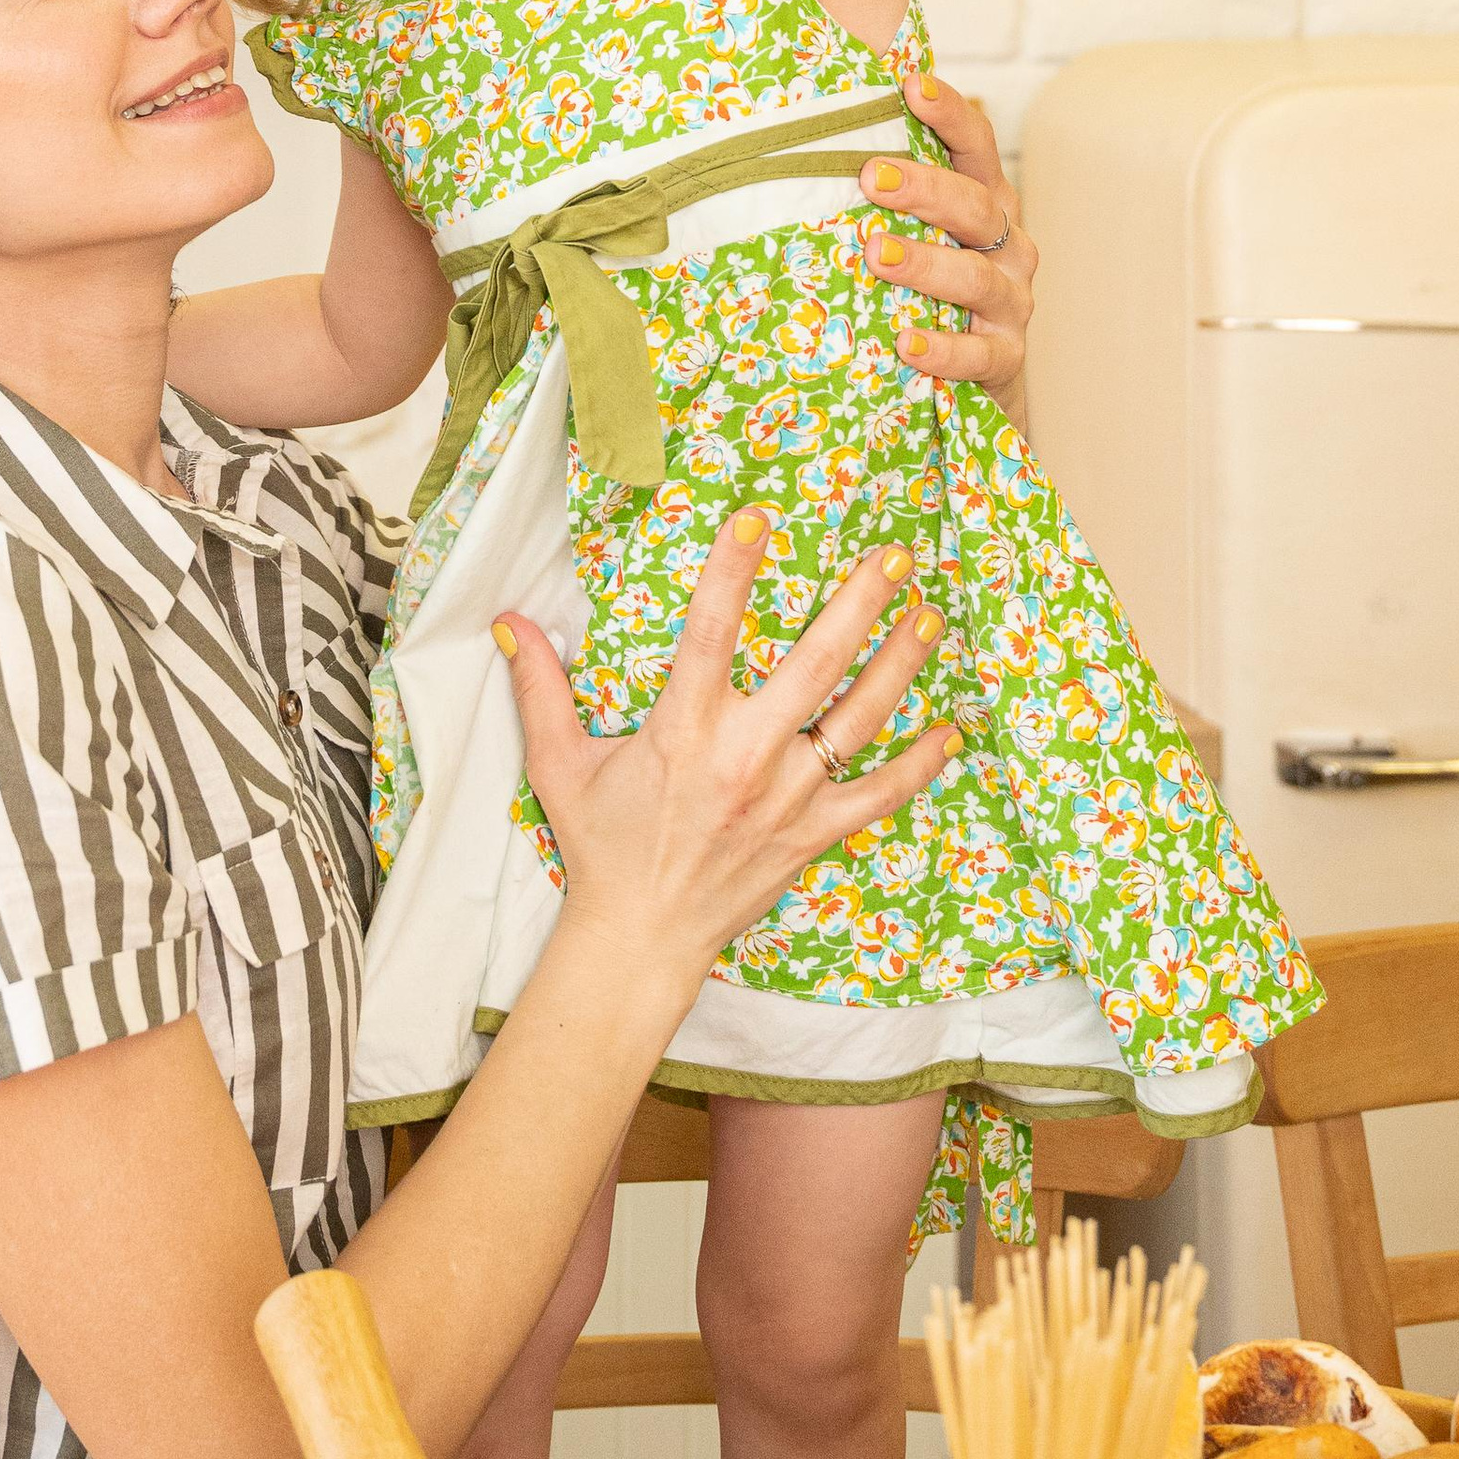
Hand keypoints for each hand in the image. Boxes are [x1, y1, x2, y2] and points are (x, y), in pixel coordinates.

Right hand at [496, 517, 955, 986]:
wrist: (642, 939)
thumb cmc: (602, 846)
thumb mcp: (559, 765)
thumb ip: (539, 689)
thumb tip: (509, 622)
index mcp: (683, 731)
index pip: (711, 633)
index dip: (733, 573)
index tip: (758, 518)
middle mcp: (745, 757)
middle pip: (815, 666)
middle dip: (858, 605)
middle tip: (894, 556)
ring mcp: (788, 798)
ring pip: (858, 720)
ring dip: (899, 664)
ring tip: (928, 614)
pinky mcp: (813, 834)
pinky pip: (879, 795)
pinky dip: (918, 764)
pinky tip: (949, 730)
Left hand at [860, 73, 1035, 423]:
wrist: (969, 373)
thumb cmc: (922, 284)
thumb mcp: (910, 229)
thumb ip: (876, 189)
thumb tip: (789, 134)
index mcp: (983, 200)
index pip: (974, 145)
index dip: (949, 113)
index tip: (911, 85)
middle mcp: (1006, 244)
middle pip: (975, 206)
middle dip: (925, 188)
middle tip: (871, 177)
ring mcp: (1011, 301)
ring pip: (976, 277)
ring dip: (926, 264)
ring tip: (876, 255)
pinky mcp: (1004, 357)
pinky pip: (979, 354)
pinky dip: (943, 349)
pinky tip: (905, 342)